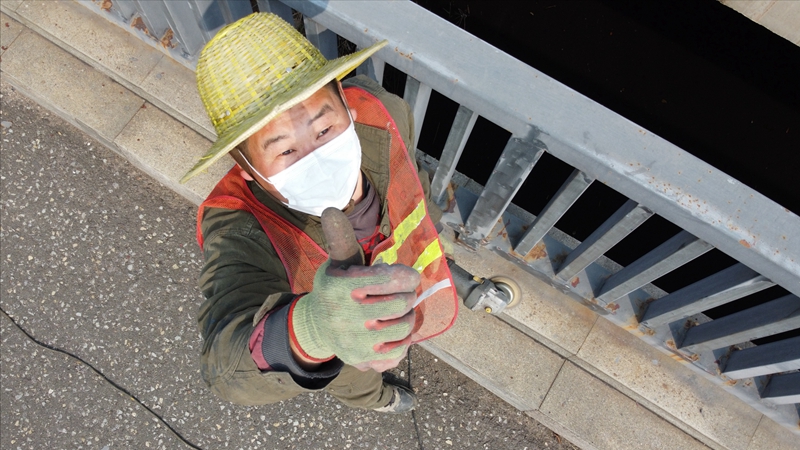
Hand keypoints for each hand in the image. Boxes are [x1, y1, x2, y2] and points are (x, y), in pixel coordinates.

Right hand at [290, 208, 419, 371]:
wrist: (315, 326)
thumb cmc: (335, 289)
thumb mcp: (337, 262)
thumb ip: (341, 238)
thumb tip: (331, 209)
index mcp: (342, 287)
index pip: (394, 279)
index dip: (407, 276)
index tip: (405, 276)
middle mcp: (347, 317)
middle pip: (404, 303)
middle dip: (407, 295)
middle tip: (401, 293)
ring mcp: (356, 343)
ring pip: (406, 328)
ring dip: (407, 318)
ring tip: (398, 312)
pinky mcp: (363, 362)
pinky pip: (400, 352)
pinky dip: (401, 342)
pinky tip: (391, 333)